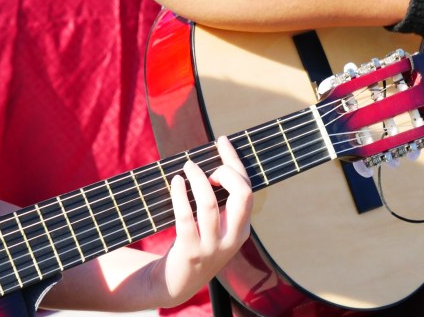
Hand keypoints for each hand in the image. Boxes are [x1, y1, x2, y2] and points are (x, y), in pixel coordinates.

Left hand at [157, 136, 252, 305]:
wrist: (176, 282)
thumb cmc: (194, 244)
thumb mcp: (215, 226)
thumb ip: (219, 201)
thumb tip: (209, 160)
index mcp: (242, 228)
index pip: (247, 188)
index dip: (235, 161)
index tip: (222, 141)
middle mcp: (232, 237)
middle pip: (242, 194)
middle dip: (226, 170)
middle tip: (207, 166)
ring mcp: (212, 246)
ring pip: (210, 203)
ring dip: (198, 179)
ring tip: (188, 166)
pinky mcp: (190, 251)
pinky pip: (185, 216)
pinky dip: (180, 194)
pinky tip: (176, 181)